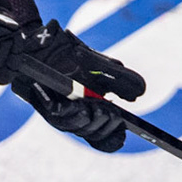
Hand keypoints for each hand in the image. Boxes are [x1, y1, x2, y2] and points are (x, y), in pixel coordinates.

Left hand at [9, 22, 145, 153]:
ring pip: (76, 126)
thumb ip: (121, 80)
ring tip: (98, 108)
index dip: (113, 138)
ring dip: (89, 120)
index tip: (123, 132)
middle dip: (105, 125)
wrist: (42, 42)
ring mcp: (59, 113)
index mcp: (91, 110)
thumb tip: (139, 94)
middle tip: (113, 114)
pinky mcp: (43, 105)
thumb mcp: (102, 66)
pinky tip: (75, 103)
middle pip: (92, 132)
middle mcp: (75, 116)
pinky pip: (57, 114)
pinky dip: (67, 110)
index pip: (104, 136)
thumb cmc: (70, 55)